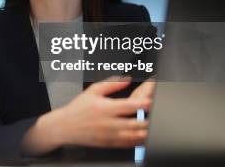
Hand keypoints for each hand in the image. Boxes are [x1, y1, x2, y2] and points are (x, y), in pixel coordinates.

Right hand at [23, 77, 150, 154]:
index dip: (140, 105)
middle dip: (148, 120)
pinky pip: (128, 145)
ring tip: (155, 128)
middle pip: (134, 123)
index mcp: (104, 108)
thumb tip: (127, 79)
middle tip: (158, 116)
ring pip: (133, 136)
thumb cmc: (79, 108)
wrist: (65, 126)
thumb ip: (111, 84)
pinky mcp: (109, 143)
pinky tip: (145, 137)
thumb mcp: (93, 90)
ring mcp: (109, 135)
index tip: (150, 102)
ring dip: (146, 133)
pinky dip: (139, 141)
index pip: (127, 106)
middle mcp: (108, 123)